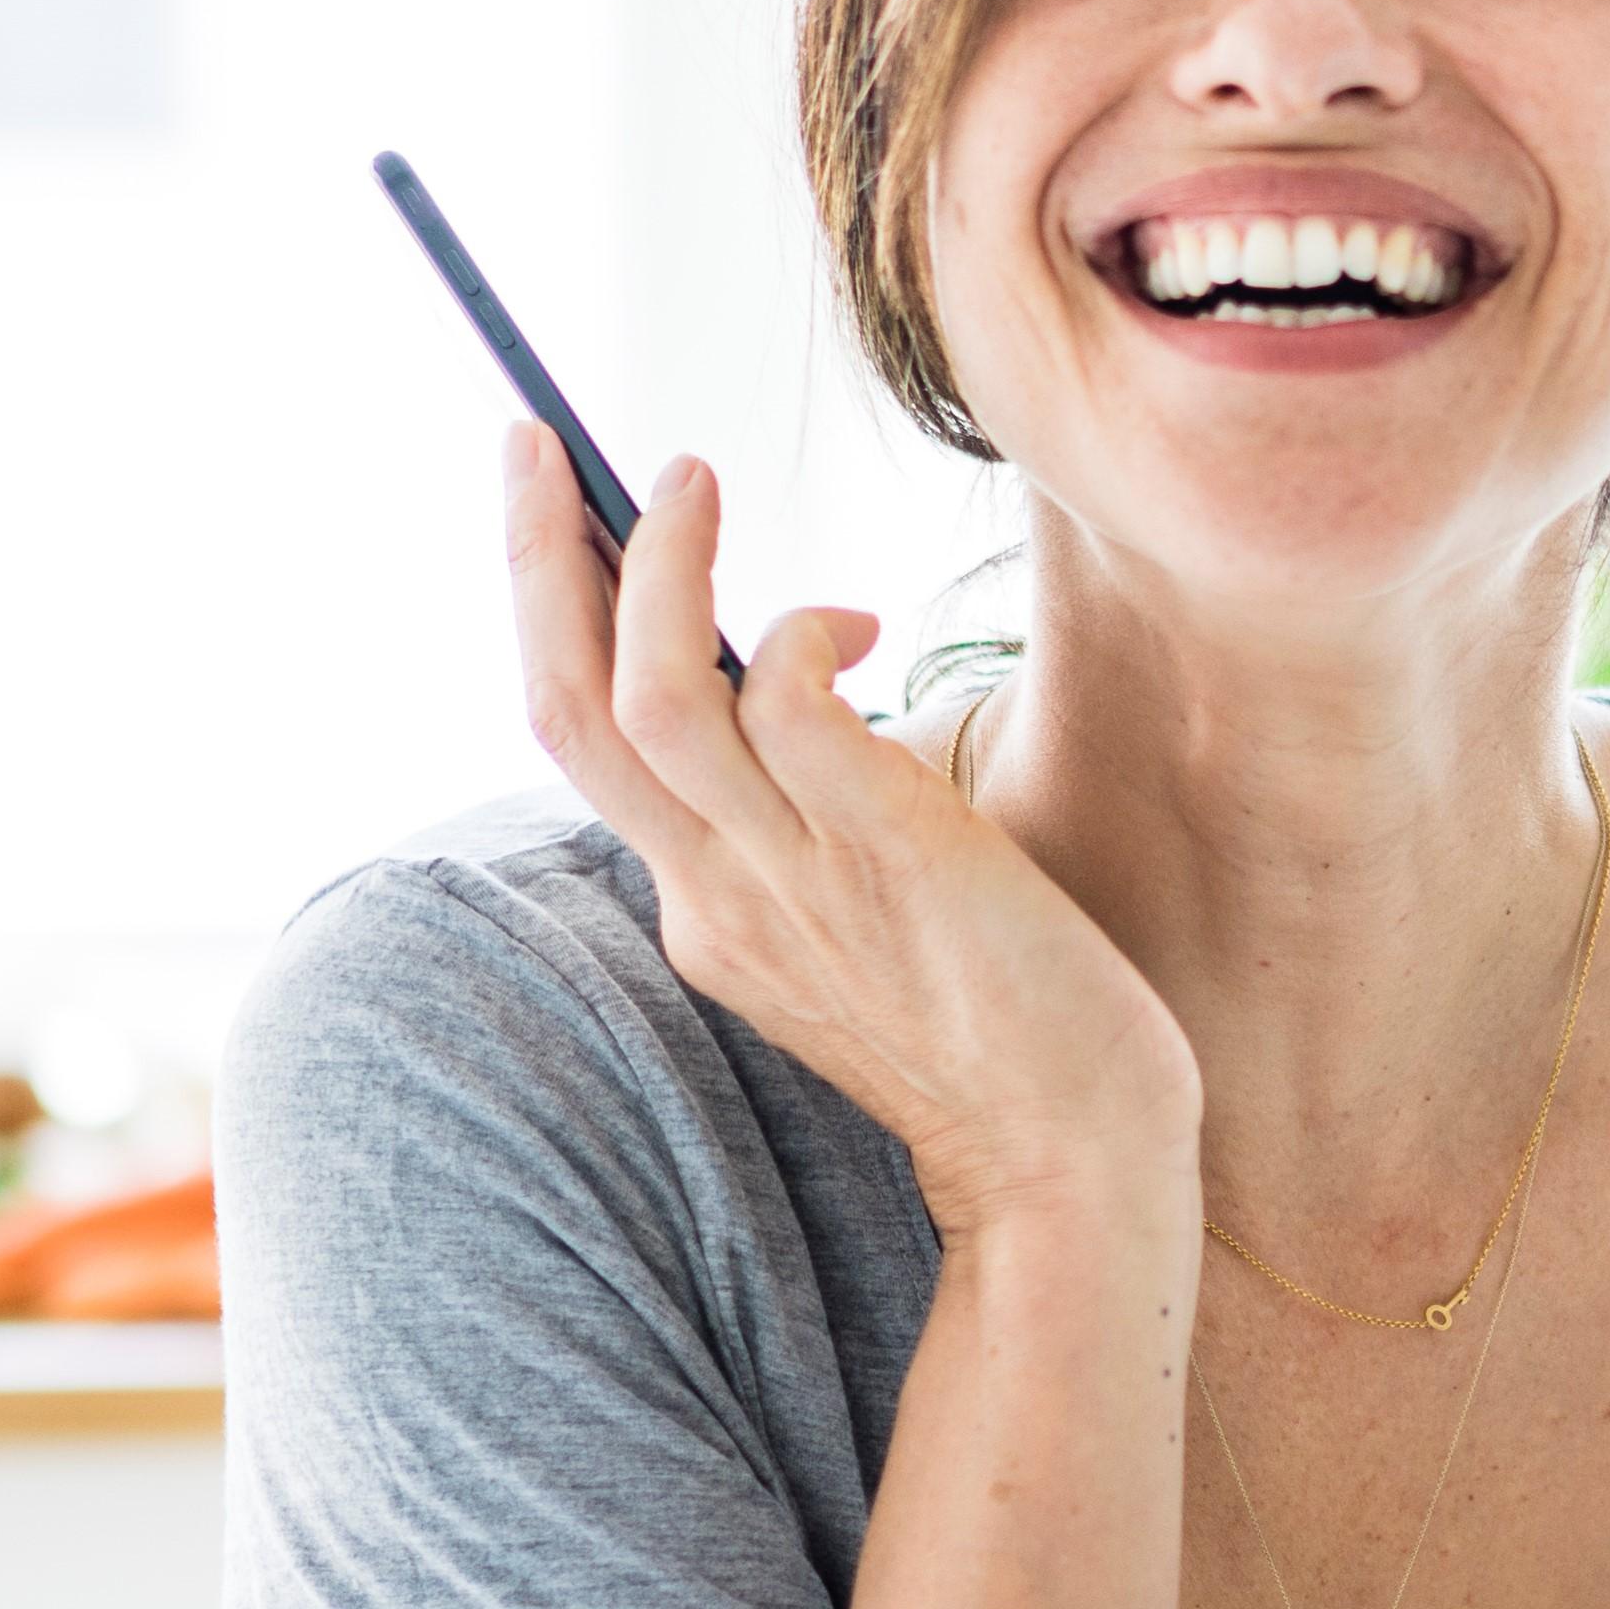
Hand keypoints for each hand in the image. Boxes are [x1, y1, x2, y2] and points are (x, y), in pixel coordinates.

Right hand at [503, 434, 1196, 1238]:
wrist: (1075, 1164)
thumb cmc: (1004, 1033)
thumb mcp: (864, 922)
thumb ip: (813, 823)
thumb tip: (804, 677)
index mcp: (706, 912)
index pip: (586, 746)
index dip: (564, 619)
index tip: (566, 517)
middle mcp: (717, 895)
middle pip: (568, 709)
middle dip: (535, 564)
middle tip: (534, 443)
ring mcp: (791, 879)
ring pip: (652, 699)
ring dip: (660, 568)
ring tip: (689, 476)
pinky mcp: (883, 853)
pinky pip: (788, 709)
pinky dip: (796, 635)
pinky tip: (857, 620)